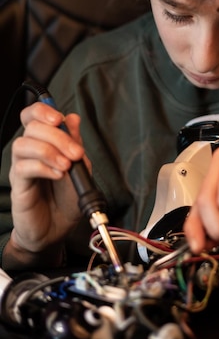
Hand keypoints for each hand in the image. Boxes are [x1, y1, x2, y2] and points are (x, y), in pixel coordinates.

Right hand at [4, 101, 88, 268]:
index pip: (33, 115)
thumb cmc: (67, 197)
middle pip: (31, 127)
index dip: (42, 110)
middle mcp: (30, 151)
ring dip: (49, 151)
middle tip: (76, 153)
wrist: (58, 228)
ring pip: (24, 144)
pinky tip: (58, 174)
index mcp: (44, 141)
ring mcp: (21, 167)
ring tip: (67, 166)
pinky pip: (22, 167)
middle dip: (57, 136)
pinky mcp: (18, 185)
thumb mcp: (80, 166)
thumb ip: (75, 142)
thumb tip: (73, 117)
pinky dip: (43, 167)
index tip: (59, 119)